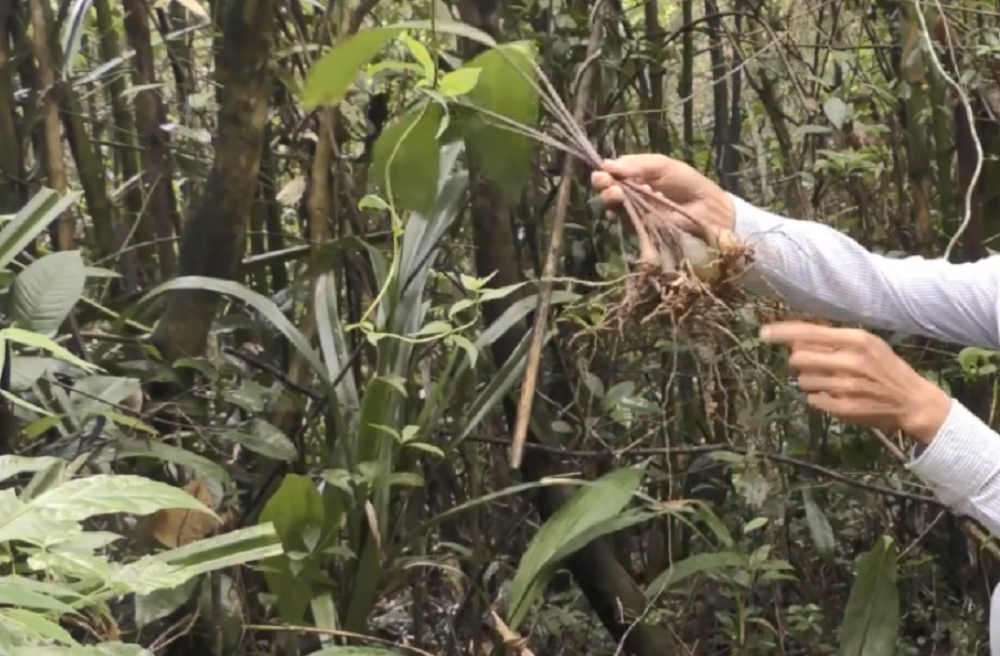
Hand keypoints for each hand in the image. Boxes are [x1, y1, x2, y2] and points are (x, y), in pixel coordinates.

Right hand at [590, 154, 735, 232]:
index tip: (604, 170)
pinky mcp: (639, 226)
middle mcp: (632, 191)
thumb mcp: (662, 165)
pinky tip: (621, 205)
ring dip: (609, 197)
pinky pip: (623, 218)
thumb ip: (637, 165)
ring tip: (614, 192)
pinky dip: (619, 212)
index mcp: (637, 173)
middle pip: (608, 187)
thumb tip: (607, 165)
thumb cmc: (687, 182)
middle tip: (604, 182)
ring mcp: (634, 209)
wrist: (707, 208)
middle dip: (603, 183)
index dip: (606, 170)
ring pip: (613, 203)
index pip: (614, 171)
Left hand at [761, 321, 951, 443]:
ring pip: (803, 380)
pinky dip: (818, 397)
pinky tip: (834, 396)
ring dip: (809, 381)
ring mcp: (847, 386)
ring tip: (830, 382)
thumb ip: (831, 341)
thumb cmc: (885, 368)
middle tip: (811, 365)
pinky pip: (812, 400)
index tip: (763, 333)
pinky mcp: (844, 407)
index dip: (782, 333)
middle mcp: (851, 361)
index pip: (809, 333)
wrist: (912, 401)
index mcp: (857, 340)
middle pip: (799, 358)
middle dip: (798, 362)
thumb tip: (794, 341)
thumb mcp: (865, 345)